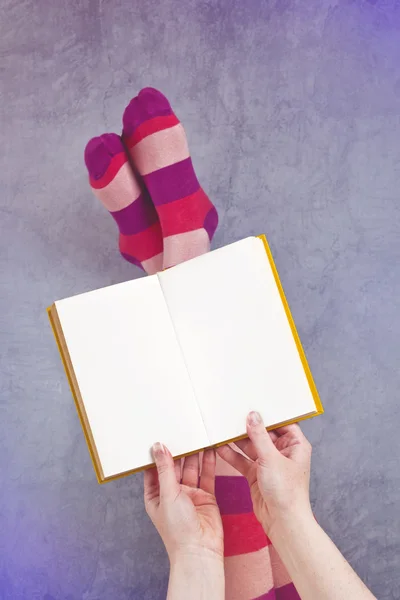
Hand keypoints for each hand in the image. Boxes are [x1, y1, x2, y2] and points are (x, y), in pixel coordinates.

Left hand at [144, 444, 223, 562]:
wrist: (200, 551)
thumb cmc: (177, 530)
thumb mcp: (167, 495)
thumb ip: (165, 469)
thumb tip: (158, 447)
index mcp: (155, 495)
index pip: (154, 469)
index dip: (157, 453)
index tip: (160, 434)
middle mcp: (172, 493)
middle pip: (174, 466)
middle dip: (178, 450)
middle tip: (182, 430)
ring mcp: (190, 494)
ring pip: (191, 468)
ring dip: (194, 454)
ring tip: (197, 435)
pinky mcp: (206, 495)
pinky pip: (206, 475)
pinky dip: (208, 462)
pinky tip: (210, 449)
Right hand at [217, 411, 311, 535]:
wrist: (282, 522)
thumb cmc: (286, 492)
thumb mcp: (271, 458)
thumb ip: (260, 435)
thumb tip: (253, 415)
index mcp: (295, 445)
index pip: (281, 422)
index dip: (267, 414)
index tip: (252, 403)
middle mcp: (283, 452)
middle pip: (263, 433)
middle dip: (248, 426)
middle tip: (232, 414)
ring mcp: (269, 463)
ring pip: (251, 447)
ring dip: (237, 440)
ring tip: (222, 429)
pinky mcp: (257, 474)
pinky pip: (243, 460)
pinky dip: (233, 455)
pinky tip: (220, 447)